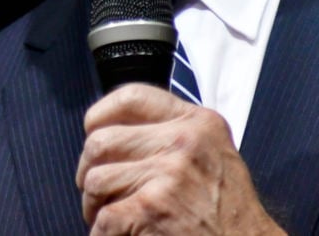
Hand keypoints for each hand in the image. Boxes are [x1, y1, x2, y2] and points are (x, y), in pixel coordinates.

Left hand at [75, 84, 283, 234]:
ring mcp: (169, 176)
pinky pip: (103, 218)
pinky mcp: (153, 210)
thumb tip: (112, 128)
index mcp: (199, 124)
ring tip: (113, 219)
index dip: (100, 115)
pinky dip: (103, 233)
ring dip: (94, 206)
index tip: (94, 133)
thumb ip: (172, 134)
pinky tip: (123, 235)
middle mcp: (185, 142)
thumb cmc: (228, 216)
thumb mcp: (213, 156)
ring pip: (95, 180)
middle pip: (101, 141)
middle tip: (101, 194)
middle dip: (90, 171)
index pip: (131, 97)